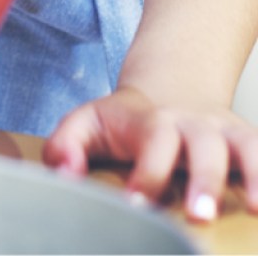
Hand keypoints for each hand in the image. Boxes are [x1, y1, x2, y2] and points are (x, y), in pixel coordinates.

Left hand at [42, 86, 257, 220]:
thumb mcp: (85, 123)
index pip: (153, 140)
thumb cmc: (121, 122)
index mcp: (150, 120)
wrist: (167, 90)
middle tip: (199, 215)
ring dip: (254, 175)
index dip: (148, 172)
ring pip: (245, 145)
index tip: (138, 204)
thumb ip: (66, 146)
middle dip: (204, 179)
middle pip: (203, 144)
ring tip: (253, 210)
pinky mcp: (246, 142)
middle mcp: (191, 122)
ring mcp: (223, 131)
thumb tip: (65, 177)